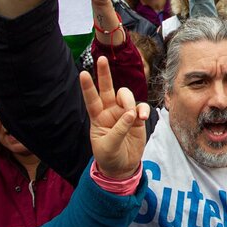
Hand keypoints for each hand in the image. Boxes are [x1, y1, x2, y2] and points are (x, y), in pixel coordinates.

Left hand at [81, 57, 149, 179]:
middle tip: (102, 59)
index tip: (83, 73)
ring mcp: (124, 113)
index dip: (88, 87)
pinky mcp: (137, 118)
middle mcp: (110, 111)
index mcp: (97, 117)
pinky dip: (143, 110)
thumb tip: (131, 113)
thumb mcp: (109, 146)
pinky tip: (142, 118)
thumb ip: (119, 129)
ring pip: (126, 95)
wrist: (122, 167)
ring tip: (133, 115)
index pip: (91, 99)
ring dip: (129, 101)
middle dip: (105, 74)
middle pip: (107, 88)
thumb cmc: (109, 156)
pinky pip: (141, 107)